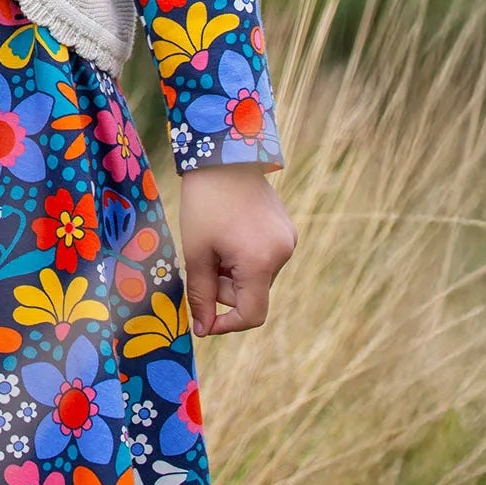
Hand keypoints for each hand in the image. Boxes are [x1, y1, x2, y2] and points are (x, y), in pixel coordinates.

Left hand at [179, 163, 296, 337]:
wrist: (223, 155)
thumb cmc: (204, 203)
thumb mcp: (196, 251)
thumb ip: (201, 294)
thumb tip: (204, 330)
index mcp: (261, 262)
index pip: (252, 315)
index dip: (227, 324)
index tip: (205, 321)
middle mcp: (283, 254)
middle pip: (253, 294)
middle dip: (225, 288)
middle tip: (203, 262)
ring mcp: (289, 240)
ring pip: (258, 275)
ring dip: (235, 271)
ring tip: (215, 240)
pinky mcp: (287, 228)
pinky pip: (266, 256)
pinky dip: (246, 255)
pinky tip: (230, 230)